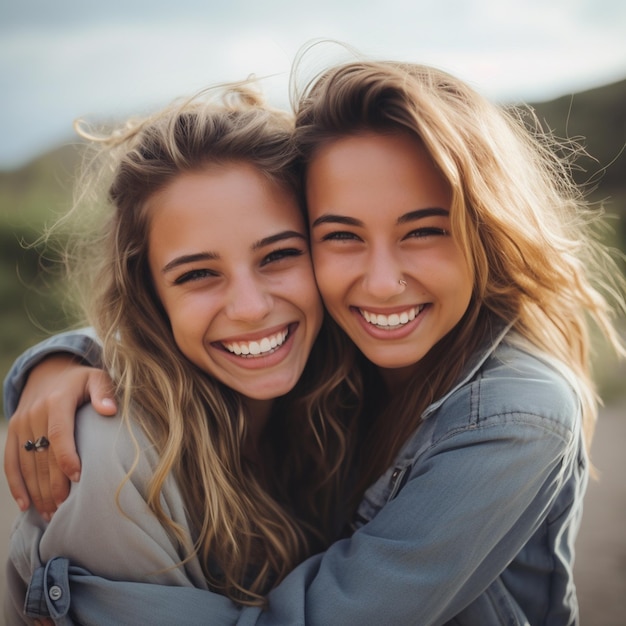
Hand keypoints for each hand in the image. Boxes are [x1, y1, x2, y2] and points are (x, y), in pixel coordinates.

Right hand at [4, 353, 116, 516]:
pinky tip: (26, 505)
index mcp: (57, 401)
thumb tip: (109, 410)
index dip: (66, 457)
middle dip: (52, 484)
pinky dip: (16, 484)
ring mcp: (21, 424)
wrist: (49, 370)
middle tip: (65, 509)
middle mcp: (35, 413)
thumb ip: (104, 392)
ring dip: (37, 491)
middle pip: (42, 455)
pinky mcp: (13, 432)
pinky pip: (11, 461)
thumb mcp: (97, 377)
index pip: (59, 433)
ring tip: (51, 515)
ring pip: (26, 463)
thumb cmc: (82, 380)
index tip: (78, 479)